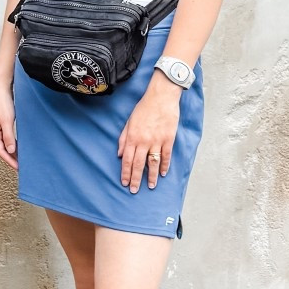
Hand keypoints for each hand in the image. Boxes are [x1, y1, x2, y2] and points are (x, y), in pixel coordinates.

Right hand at [0, 70, 17, 170]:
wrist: (1, 88)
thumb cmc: (2, 103)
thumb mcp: (7, 120)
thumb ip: (8, 136)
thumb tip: (11, 151)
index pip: (0, 151)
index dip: (9, 160)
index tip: (17, 168)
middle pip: (2, 149)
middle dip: (10, 159)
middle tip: (20, 167)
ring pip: (5, 144)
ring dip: (12, 152)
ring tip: (20, 160)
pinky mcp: (3, 124)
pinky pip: (7, 138)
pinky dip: (13, 145)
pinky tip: (19, 147)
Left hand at [118, 73, 181, 192]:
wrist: (161, 97)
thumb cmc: (144, 108)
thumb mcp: (129, 121)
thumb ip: (123, 138)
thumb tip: (120, 154)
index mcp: (133, 137)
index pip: (128, 160)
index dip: (126, 173)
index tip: (125, 183)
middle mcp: (144, 141)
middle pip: (139, 164)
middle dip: (136, 179)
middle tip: (134, 190)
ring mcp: (157, 141)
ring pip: (153, 163)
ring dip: (152, 176)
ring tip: (151, 186)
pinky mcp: (168, 139)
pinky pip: (166, 155)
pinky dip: (165, 165)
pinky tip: (163, 173)